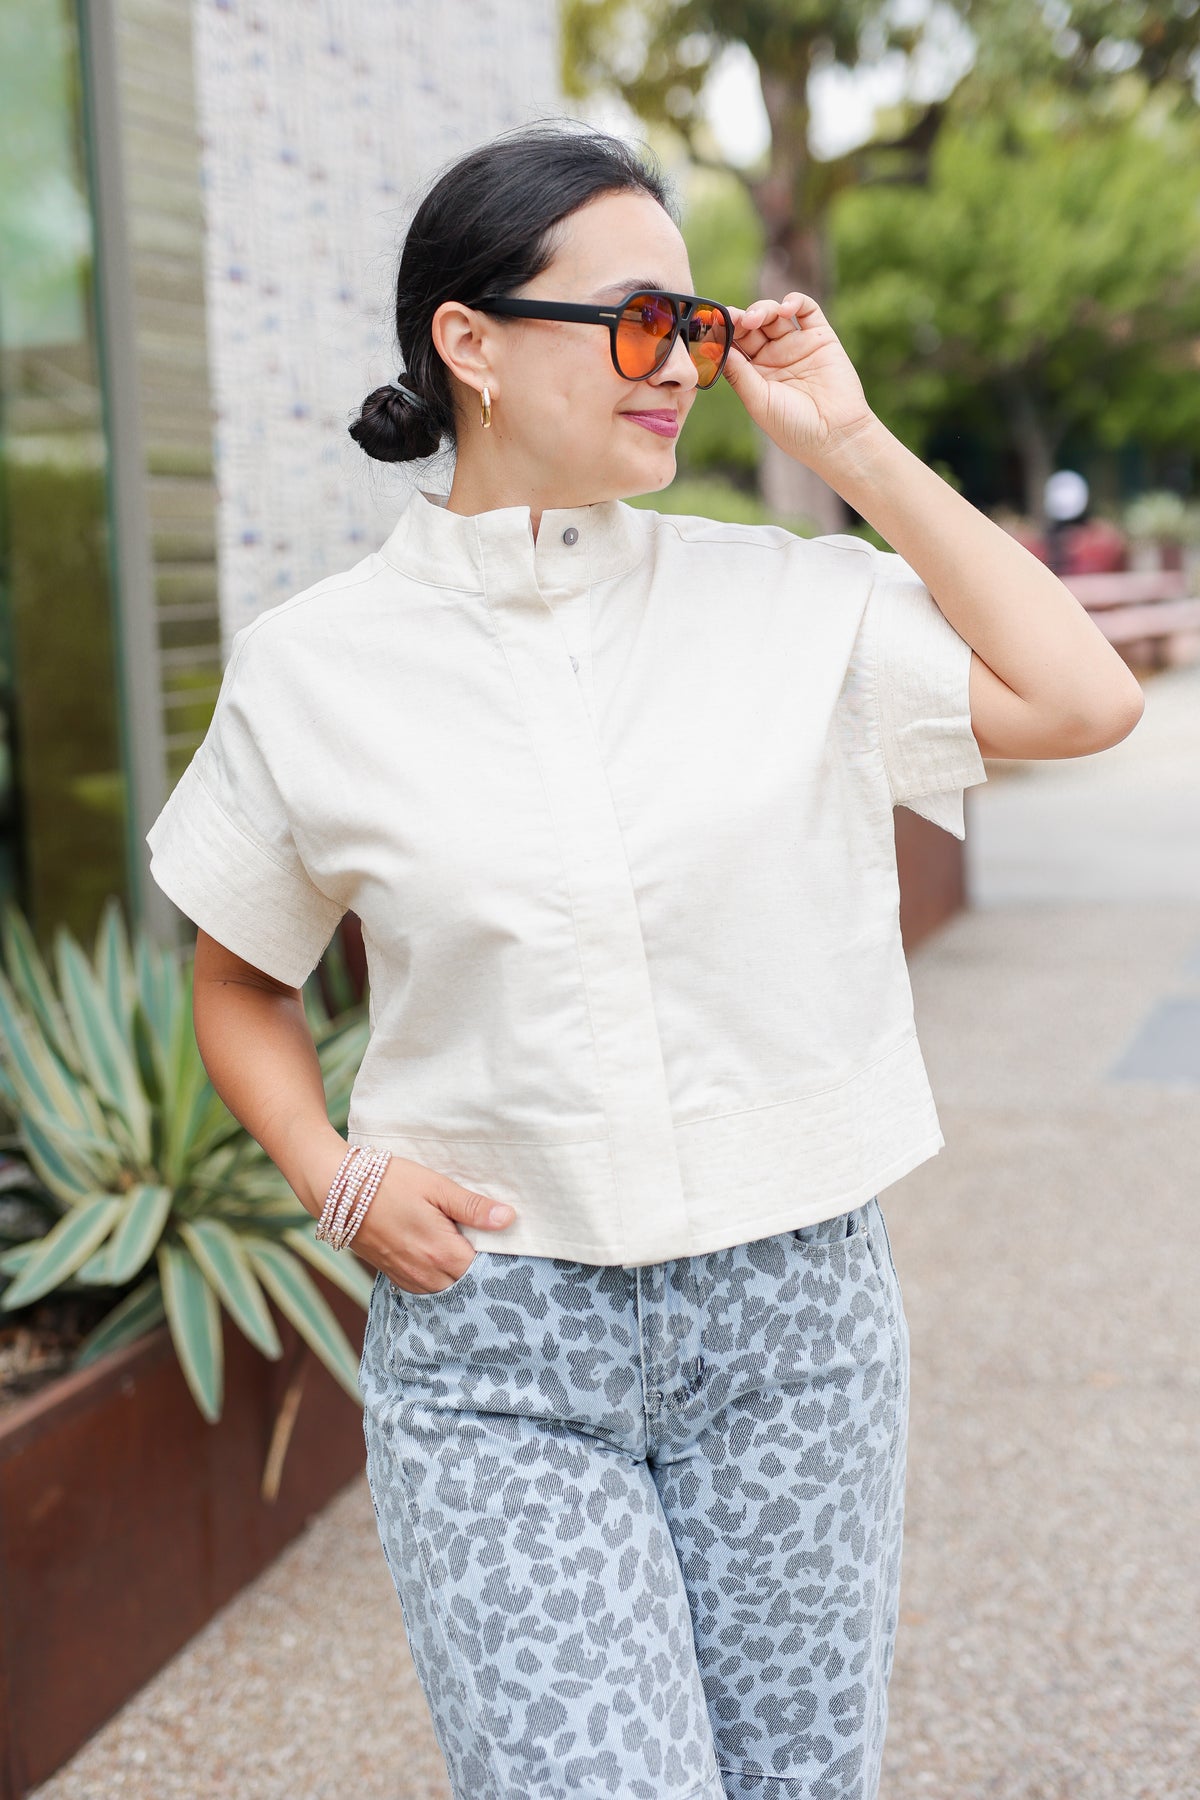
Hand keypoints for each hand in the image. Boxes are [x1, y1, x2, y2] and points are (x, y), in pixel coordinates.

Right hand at [347, 1155, 515, 1293]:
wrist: (338, 1190)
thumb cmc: (389, 1182)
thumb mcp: (436, 1186)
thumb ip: (472, 1207)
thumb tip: (508, 1219)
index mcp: (441, 1253)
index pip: (486, 1273)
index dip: (501, 1263)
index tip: (511, 1250)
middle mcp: (426, 1275)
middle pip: (468, 1287)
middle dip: (484, 1275)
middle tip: (496, 1253)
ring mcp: (407, 1279)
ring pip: (447, 1292)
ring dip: (461, 1280)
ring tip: (472, 1257)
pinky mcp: (393, 1276)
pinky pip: (427, 1290)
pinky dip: (441, 1282)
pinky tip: (445, 1263)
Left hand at [722, 291, 878, 470]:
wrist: (835, 436)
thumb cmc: (794, 427)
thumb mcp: (759, 402)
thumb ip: (739, 373)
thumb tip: (716, 347)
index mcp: (755, 374)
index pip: (735, 345)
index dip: (725, 333)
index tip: (715, 325)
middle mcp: (775, 358)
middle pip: (752, 327)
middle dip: (742, 319)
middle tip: (736, 319)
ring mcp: (797, 346)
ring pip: (775, 315)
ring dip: (763, 309)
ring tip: (758, 318)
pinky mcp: (821, 338)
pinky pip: (807, 310)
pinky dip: (795, 301)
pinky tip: (786, 307)